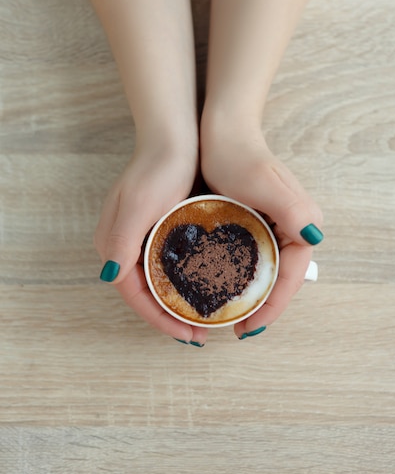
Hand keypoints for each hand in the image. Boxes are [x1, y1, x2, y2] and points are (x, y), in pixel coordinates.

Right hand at [94, 144, 207, 345]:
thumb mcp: (138, 206)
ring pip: (156, 282)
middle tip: (200, 333)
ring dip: (177, 302)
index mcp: (112, 244)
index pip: (134, 296)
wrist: (174, 138)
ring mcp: (138, 237)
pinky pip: (165, 266)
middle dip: (170, 317)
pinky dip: (182, 282)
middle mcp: (121, 245)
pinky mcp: (156, 229)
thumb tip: (110, 276)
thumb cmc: (158, 169)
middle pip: (144, 293)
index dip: (160, 320)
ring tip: (204, 317)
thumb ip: (121, 241)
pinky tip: (203, 288)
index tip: (188, 335)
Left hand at [200, 128, 322, 339]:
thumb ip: (293, 210)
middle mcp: (293, 229)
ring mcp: (275, 227)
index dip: (271, 308)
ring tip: (227, 315)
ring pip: (266, 272)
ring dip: (249, 295)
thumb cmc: (238, 155)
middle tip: (235, 327)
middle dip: (261, 307)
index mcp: (302, 224)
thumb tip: (312, 239)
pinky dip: (239, 277)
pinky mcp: (257, 224)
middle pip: (280, 280)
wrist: (222, 132)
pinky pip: (252, 259)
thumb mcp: (264, 183)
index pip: (291, 278)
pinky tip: (220, 288)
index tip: (248, 328)